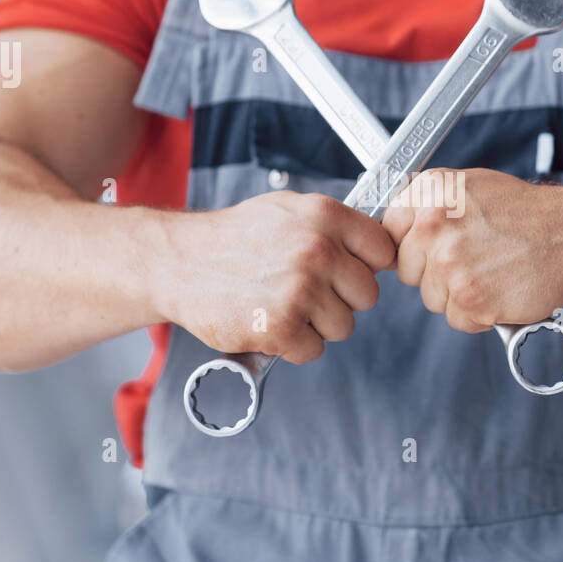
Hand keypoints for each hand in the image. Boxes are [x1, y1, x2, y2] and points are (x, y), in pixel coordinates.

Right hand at [159, 191, 394, 363]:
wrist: (178, 263)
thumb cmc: (233, 238)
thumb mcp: (288, 210)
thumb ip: (333, 226)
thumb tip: (378, 247)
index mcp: (325, 216)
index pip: (384, 251)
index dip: (367, 266)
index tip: (347, 272)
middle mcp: (318, 249)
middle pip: (368, 295)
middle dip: (340, 299)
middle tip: (304, 291)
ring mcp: (301, 289)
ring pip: (343, 326)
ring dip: (315, 325)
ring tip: (281, 304)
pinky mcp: (281, 327)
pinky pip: (313, 350)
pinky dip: (291, 345)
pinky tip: (268, 322)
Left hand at [381, 169, 562, 331]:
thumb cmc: (527, 213)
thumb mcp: (470, 186)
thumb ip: (430, 205)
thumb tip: (396, 227)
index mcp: (430, 192)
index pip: (389, 230)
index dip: (410, 245)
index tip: (428, 248)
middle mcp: (433, 225)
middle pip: (407, 270)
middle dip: (434, 272)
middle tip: (473, 260)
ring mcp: (449, 264)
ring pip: (431, 298)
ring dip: (459, 294)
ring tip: (492, 272)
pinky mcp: (468, 298)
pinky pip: (458, 319)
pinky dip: (479, 314)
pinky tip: (501, 290)